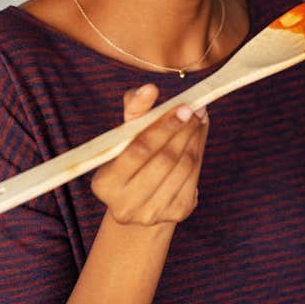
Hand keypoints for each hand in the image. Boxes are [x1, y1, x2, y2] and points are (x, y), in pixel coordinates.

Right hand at [91, 84, 208, 226]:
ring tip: (199, 118)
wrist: (140, 199)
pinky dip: (198, 153)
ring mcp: (152, 213)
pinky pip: (194, 177)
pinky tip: (198, 136)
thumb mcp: (124, 135)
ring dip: (195, 139)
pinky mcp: (176, 214)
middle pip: (164, 160)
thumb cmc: (130, 157)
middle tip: (196, 108)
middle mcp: (125, 206)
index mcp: (105, 184)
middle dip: (183, 130)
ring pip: (183, 167)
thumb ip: (134, 109)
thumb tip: (149, 89)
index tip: (183, 106)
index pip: (139, 150)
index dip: (163, 127)